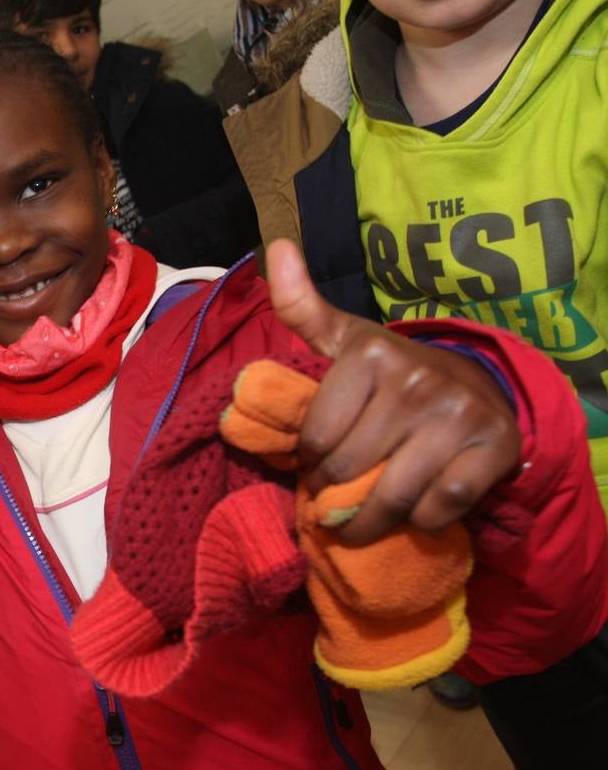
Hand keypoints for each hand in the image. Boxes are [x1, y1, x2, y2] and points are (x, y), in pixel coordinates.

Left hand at [264, 239, 520, 543]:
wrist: (478, 385)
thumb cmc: (392, 372)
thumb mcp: (345, 338)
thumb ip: (301, 305)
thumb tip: (278, 248)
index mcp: (370, 354)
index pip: (315, 438)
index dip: (310, 460)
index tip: (317, 461)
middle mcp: (415, 380)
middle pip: (348, 469)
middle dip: (334, 494)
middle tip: (335, 495)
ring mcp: (457, 415)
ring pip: (391, 496)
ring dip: (370, 520)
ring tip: (360, 520)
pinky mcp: (492, 448)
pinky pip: (440, 507)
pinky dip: (422, 520)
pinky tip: (415, 509)